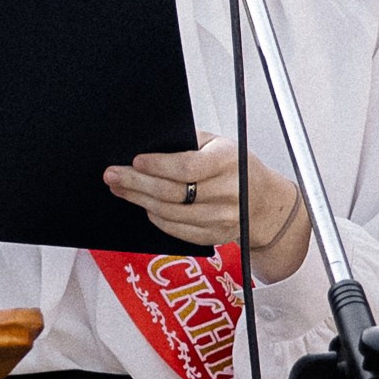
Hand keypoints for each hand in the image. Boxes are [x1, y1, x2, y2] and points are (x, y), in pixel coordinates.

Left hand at [101, 136, 309, 278]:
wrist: (265, 203)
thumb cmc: (237, 168)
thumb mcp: (220, 144)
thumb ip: (189, 142)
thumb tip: (150, 142)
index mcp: (228, 162)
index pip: (187, 167)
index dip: (158, 166)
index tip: (135, 161)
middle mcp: (227, 192)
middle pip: (172, 193)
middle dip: (136, 183)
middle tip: (113, 175)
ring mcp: (221, 218)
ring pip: (170, 213)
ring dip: (140, 200)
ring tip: (121, 188)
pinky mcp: (214, 236)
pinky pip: (177, 230)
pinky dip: (156, 218)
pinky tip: (143, 206)